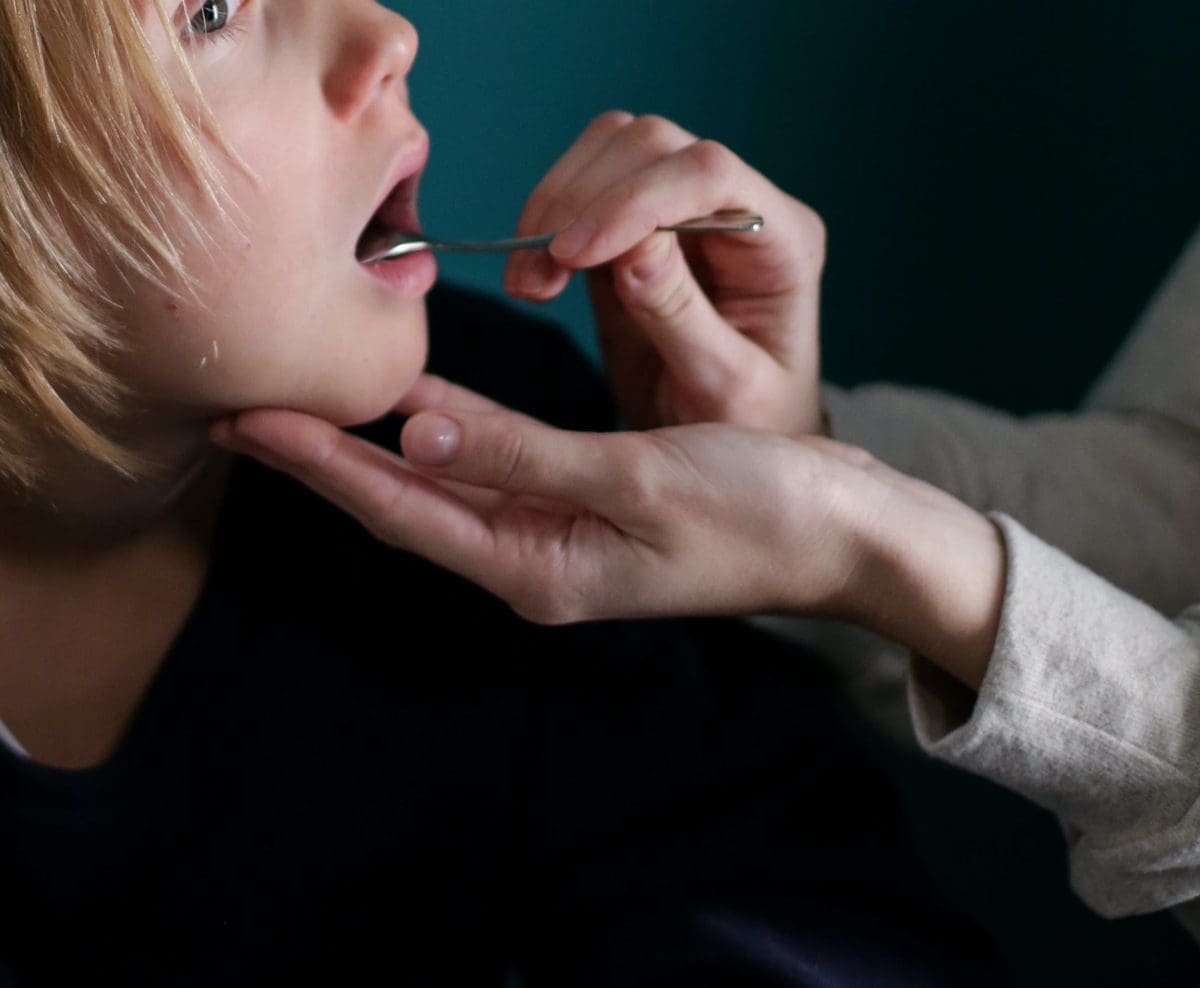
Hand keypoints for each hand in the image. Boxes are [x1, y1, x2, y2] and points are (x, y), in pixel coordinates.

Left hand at [209, 374, 877, 624]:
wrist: (841, 533)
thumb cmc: (759, 509)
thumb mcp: (637, 477)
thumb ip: (522, 457)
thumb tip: (414, 434)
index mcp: (539, 568)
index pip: (404, 514)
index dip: (322, 467)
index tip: (249, 421)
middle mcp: (533, 564)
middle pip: (406, 509)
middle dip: (324, 463)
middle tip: (242, 411)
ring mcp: (557, 543)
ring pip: (441, 494)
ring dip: (371, 454)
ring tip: (301, 413)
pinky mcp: (582, 514)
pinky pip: (489, 480)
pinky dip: (440, 445)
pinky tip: (412, 419)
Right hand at [504, 111, 826, 435]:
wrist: (729, 445)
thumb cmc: (746, 422)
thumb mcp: (723, 389)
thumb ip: (682, 316)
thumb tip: (633, 246)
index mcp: (783, 241)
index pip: (711, 174)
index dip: (635, 200)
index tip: (574, 253)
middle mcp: (738, 207)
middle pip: (654, 145)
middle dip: (584, 201)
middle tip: (538, 277)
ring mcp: (684, 209)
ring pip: (612, 149)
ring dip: (555, 205)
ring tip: (530, 282)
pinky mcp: (635, 227)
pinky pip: (584, 189)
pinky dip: (544, 223)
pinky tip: (534, 277)